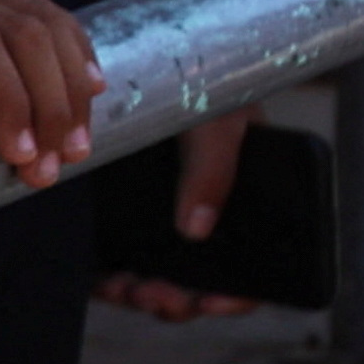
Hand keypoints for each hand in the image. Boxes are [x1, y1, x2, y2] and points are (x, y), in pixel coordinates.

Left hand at [0, 0, 101, 182]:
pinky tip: (88, 91)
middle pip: (15, 27)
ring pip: (34, 17)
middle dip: (51, 99)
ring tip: (76, 146)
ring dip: (69, 80)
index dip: (10, 96)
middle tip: (57, 169)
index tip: (24, 162)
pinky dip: (70, 52)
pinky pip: (33, 17)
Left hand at [92, 90, 259, 320]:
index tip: (212, 299)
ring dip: (146, 296)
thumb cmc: (204, 85)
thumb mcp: (220, 122)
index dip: (240, 293)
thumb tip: (195, 229)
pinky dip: (113, 282)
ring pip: (161, 282)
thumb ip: (215, 170)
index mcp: (247, 200)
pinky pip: (121, 267)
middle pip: (202, 282)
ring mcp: (165, 222)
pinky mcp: (125, 221)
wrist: (151, 62)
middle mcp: (208, 218)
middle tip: (155, 296)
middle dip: (180, 300)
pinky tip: (104, 279)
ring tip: (127, 288)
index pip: (259, 265)